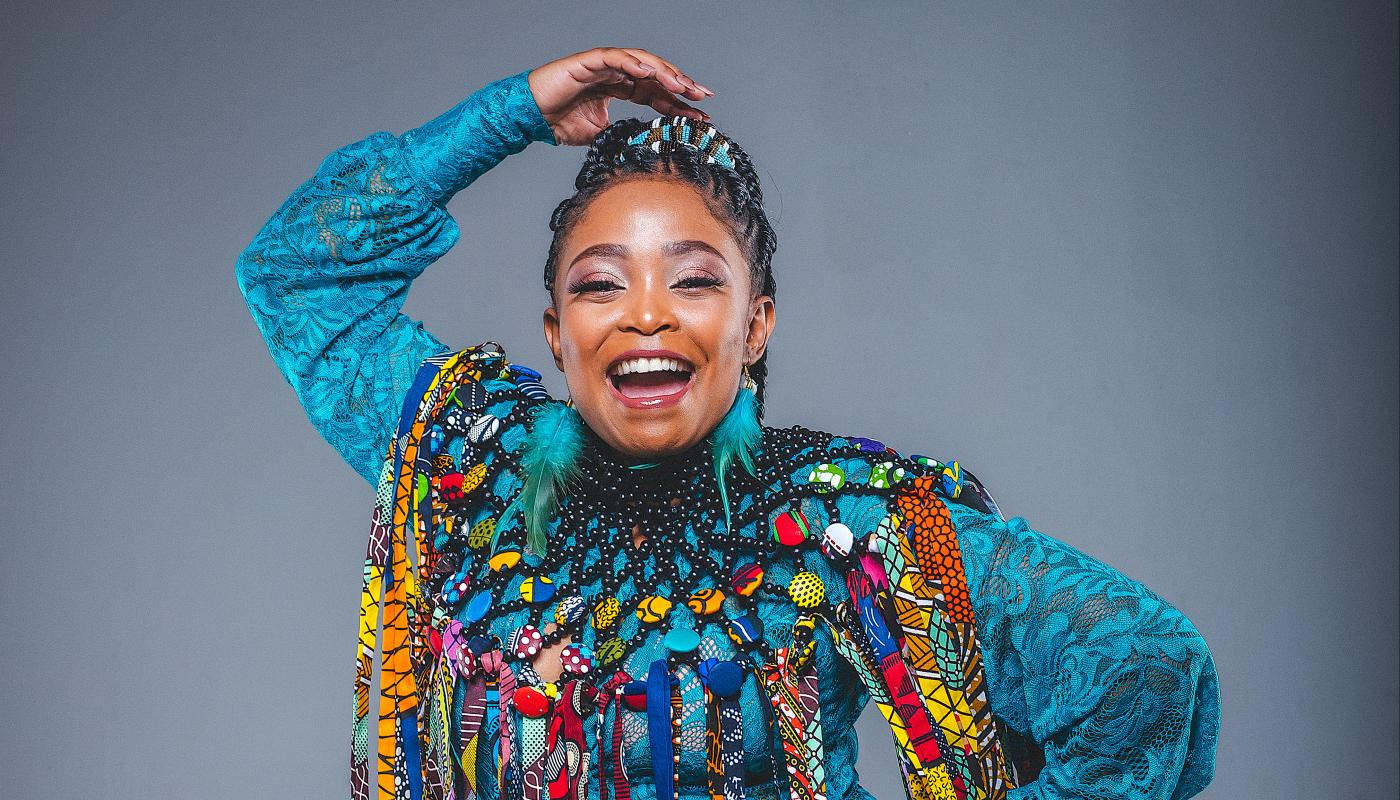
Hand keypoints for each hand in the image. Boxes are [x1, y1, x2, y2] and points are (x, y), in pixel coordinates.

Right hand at [527, 47, 713, 146]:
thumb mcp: (601, 135)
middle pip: (655, 74)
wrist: (531, 118)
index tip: (701, 114)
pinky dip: (633, 62)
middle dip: (680, 84)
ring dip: (663, 72)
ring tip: (681, 85)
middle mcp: (616, 73)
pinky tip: (649, 73)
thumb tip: (645, 147)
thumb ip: (623, 135)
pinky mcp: (588, 61)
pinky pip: (615, 57)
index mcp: (620, 87)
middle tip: (702, 97)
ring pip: (641, 62)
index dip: (678, 102)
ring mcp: (603, 64)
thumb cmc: (560, 123)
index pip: (656, 92)